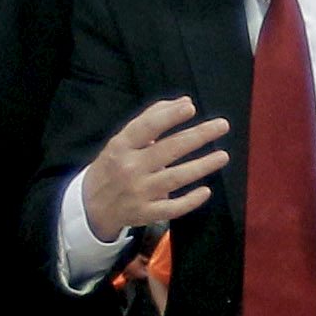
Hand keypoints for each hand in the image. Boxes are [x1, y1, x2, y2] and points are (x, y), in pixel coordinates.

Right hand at [79, 94, 228, 230]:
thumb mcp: (122, 140)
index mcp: (122, 146)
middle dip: (198, 136)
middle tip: (222, 125)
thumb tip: (185, 102)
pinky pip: (172, 208)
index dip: (169, 117)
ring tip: (223, 156)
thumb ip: (152, 119)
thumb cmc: (114, 166)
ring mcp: (138, 192)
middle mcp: (130, 168)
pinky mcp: (145, 213)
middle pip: (169, 150)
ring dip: (202, 166)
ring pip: (175, 178)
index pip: (146, 128)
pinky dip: (190, 200)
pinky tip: (206, 190)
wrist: (92, 206)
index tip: (191, 107)